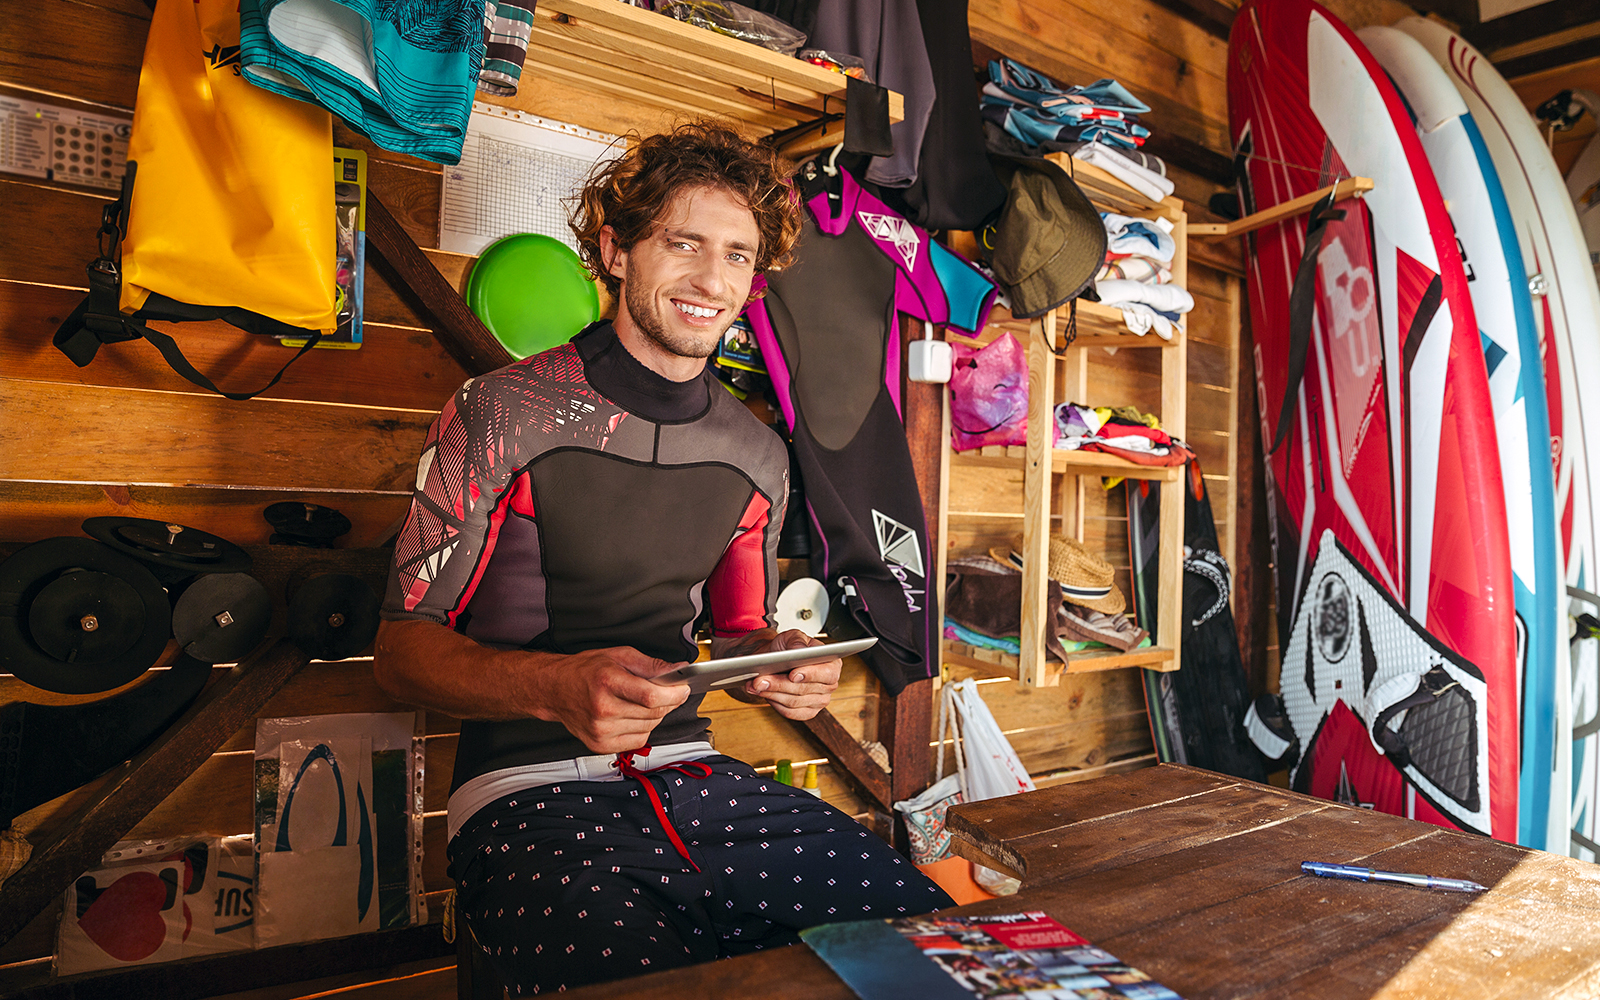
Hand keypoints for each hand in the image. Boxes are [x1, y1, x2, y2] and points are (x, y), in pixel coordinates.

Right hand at [531, 646, 690, 753]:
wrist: (555, 689)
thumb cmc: (585, 670)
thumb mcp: (619, 655)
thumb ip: (650, 664)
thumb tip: (677, 669)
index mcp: (607, 682)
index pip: (651, 696)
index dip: (674, 694)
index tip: (683, 688)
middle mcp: (602, 709)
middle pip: (653, 713)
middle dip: (669, 702)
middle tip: (669, 691)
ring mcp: (600, 730)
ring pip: (649, 727)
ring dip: (656, 715)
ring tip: (644, 701)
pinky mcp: (600, 744)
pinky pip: (638, 739)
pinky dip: (644, 728)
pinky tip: (634, 715)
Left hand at [737, 630, 839, 720]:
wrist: (777, 661)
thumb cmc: (788, 649)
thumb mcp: (792, 637)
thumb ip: (797, 640)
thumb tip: (800, 649)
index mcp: (832, 664)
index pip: (827, 673)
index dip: (810, 675)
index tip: (792, 674)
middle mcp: (829, 685)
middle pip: (804, 689)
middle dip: (779, 684)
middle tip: (759, 680)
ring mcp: (819, 701)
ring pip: (793, 702)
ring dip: (771, 693)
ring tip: (755, 685)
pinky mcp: (806, 712)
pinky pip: (789, 712)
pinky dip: (773, 702)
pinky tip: (762, 693)